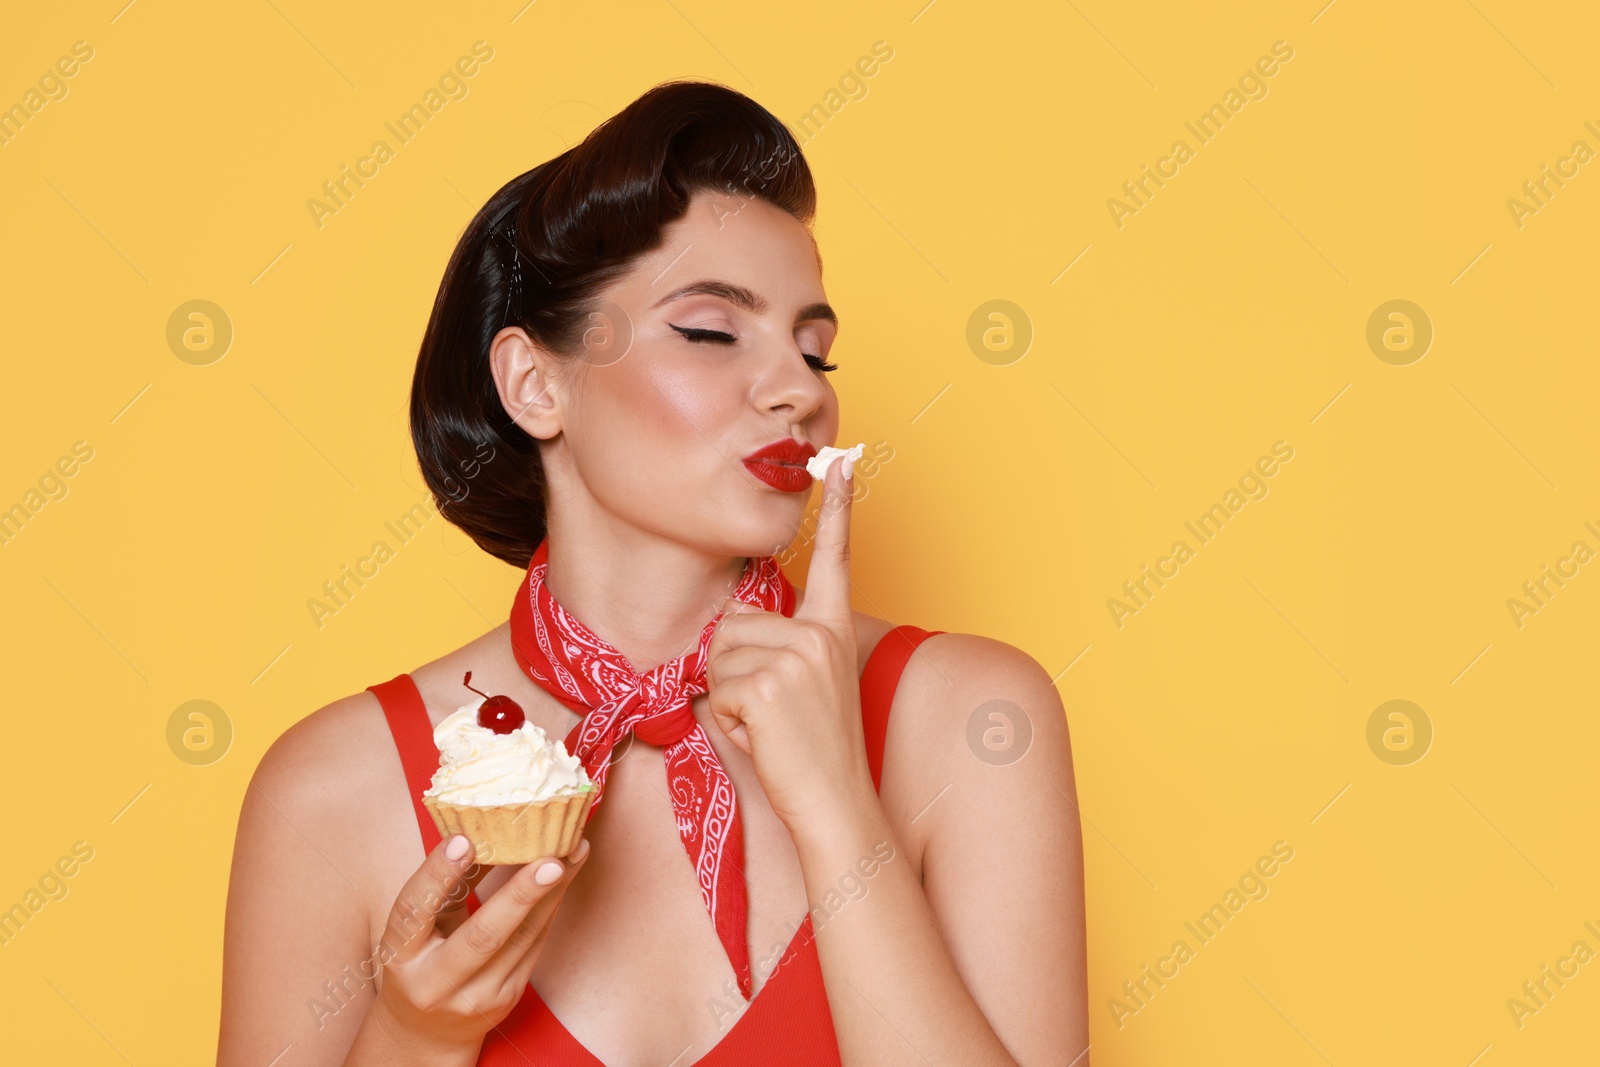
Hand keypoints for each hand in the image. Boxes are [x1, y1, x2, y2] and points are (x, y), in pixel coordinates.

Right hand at [366, 832, 589, 1054]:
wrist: (427, 1032)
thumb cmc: (420, 961)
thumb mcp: (418, 927)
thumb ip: (446, 885)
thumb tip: (481, 829)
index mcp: (401, 957)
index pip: (415, 912)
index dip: (438, 874)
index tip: (464, 838)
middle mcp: (436, 984)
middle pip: (483, 937)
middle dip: (520, 894)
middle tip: (551, 857)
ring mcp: (476, 997)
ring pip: (523, 939)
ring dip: (553, 891)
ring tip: (574, 851)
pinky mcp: (507, 998)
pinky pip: (535, 945)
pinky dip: (551, 906)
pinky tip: (567, 875)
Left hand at [706, 454, 869, 831]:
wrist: (835, 805)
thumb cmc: (812, 754)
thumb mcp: (803, 687)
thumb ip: (775, 648)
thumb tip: (732, 632)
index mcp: (833, 629)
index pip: (836, 558)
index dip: (840, 507)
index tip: (845, 458)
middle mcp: (820, 634)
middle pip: (734, 624)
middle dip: (734, 671)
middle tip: (773, 714)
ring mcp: (798, 657)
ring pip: (720, 656)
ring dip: (729, 698)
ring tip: (770, 727)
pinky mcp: (769, 684)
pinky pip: (718, 688)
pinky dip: (729, 720)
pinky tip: (764, 738)